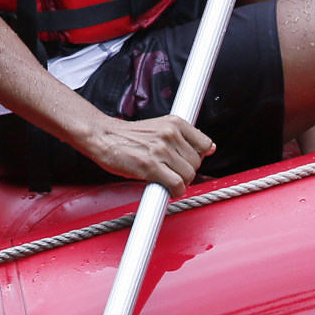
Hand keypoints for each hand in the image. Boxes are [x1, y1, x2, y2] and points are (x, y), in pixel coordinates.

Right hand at [84, 114, 215, 197]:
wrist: (103, 136)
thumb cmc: (130, 135)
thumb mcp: (160, 126)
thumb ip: (184, 136)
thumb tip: (211, 148)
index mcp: (174, 122)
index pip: (205, 144)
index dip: (197, 157)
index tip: (186, 161)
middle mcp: (170, 134)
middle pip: (196, 163)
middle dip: (186, 171)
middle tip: (171, 172)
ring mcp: (161, 150)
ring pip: (188, 175)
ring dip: (179, 182)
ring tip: (166, 179)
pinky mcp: (151, 166)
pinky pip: (176, 185)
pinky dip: (173, 191)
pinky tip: (164, 188)